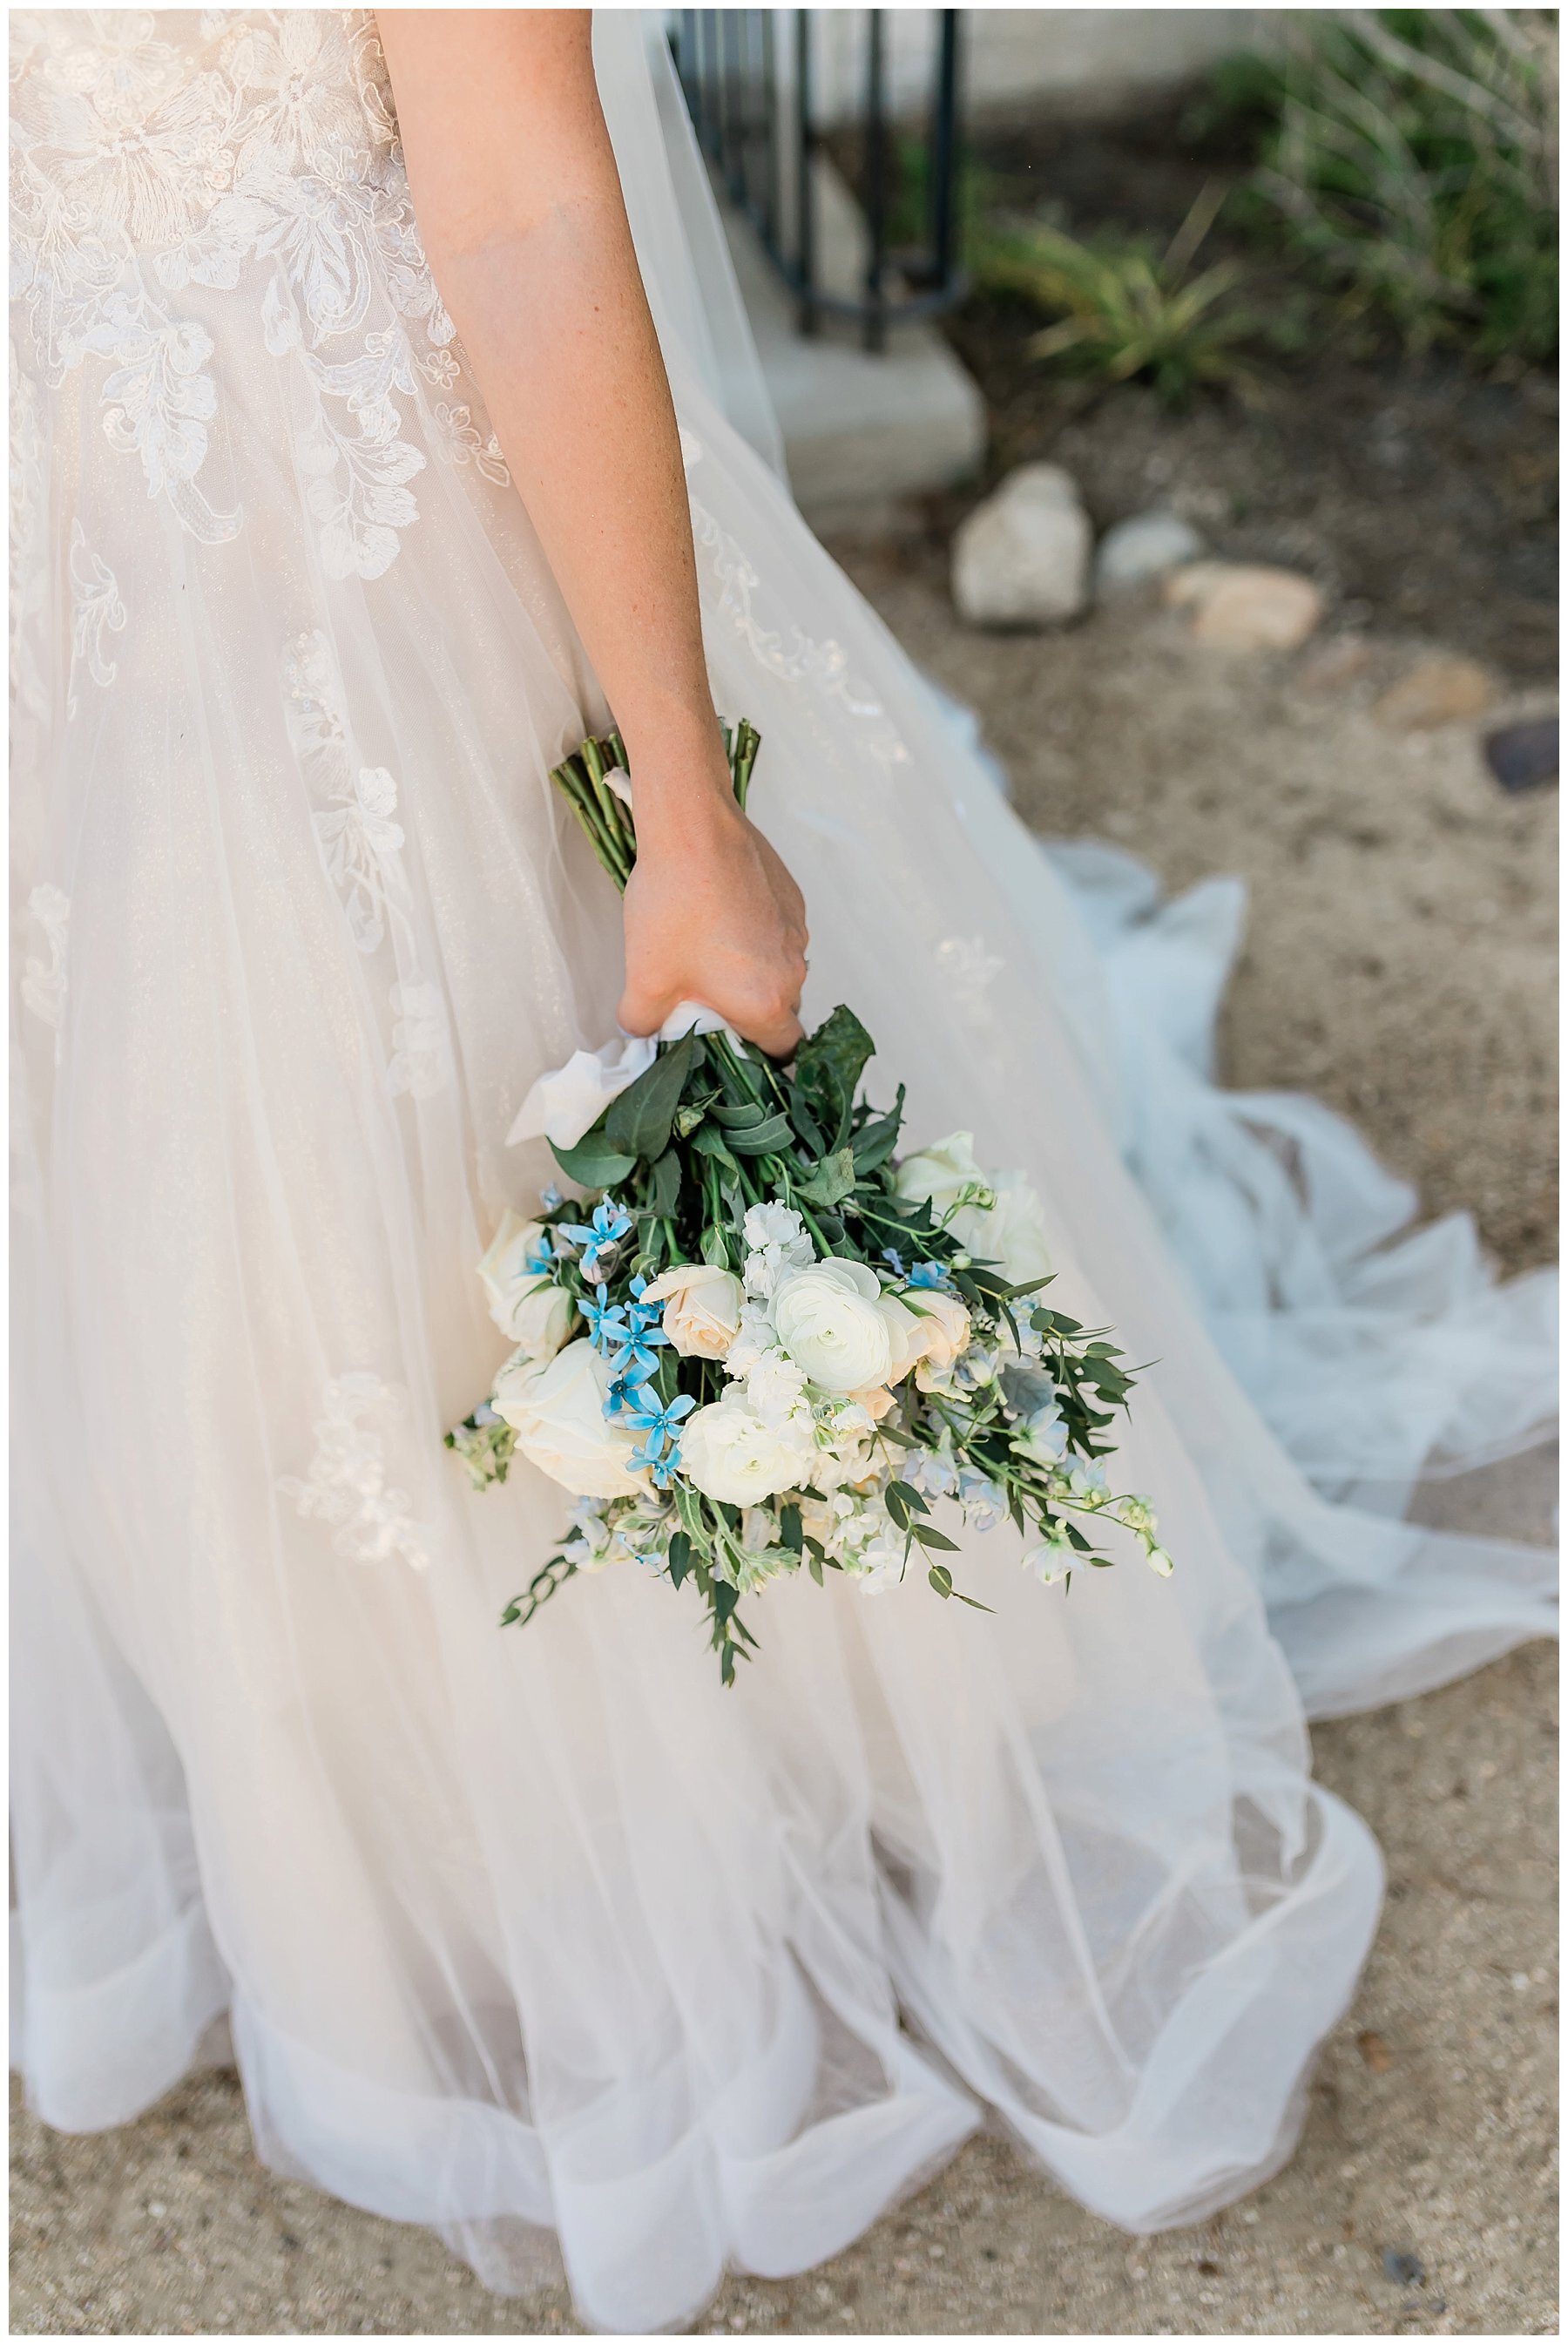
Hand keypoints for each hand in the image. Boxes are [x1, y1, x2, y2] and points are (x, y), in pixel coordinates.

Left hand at [618, 787, 808, 1057]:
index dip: (760, 1060)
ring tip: (709, 954)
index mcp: (766, 1003)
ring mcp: (797, 932)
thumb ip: (642, 1022)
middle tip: (708, 1002)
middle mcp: (793, 971)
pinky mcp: (791, 899)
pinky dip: (756, 938)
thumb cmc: (674, 909)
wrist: (694, 831)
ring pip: (779, 970)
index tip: (733, 1052)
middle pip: (780, 1011)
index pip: (782, 1052)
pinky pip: (779, 935)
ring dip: (753, 973)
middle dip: (749, 1014)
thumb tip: (640, 1032)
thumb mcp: (644, 979)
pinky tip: (719, 919)